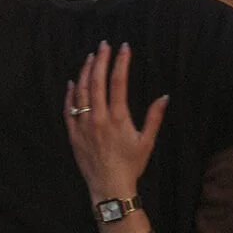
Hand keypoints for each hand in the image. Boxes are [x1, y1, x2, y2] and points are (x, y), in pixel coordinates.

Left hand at [65, 42, 168, 203]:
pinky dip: (70, 94)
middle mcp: (98, 118)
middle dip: (100, 60)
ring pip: (81, 92)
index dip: (121, 62)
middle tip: (104, 44)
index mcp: (118, 118)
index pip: (118, 82)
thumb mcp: (147, 142)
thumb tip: (164, 96)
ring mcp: (83, 125)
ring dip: (85, 72)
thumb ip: (154, 117)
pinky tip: (72, 82)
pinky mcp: (73, 134)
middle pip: (97, 81)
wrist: (109, 188)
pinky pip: (68, 109)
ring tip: (90, 57)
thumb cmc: (131, 165)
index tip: (124, 47)